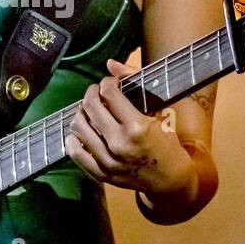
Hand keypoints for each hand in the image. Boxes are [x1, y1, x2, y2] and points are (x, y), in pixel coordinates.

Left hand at [64, 58, 197, 201]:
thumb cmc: (167, 142)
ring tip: (90, 110)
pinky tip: (82, 131)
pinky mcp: (101, 174)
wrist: (171, 179)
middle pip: (89, 106)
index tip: (111, 84)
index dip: (107, 82)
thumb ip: (135, 82)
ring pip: (78, 127)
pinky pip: (75, 152)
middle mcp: (120, 144)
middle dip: (92, 93)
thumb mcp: (159, 111)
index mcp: (137, 127)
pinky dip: (73, 138)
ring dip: (81, 112)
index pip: (108, 93)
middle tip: (97, 93)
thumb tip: (110, 64)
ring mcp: (109, 161)